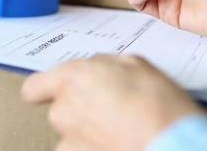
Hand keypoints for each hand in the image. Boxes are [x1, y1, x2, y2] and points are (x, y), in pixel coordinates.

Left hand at [21, 54, 201, 150]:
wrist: (172, 142)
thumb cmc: (157, 104)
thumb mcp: (134, 64)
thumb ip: (104, 64)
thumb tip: (97, 69)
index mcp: (71, 78)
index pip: (34, 86)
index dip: (44, 88)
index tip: (52, 91)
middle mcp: (63, 109)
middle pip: (59, 106)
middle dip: (79, 104)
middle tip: (110, 103)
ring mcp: (69, 139)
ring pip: (70, 130)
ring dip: (86, 127)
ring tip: (118, 124)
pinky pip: (79, 148)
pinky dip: (93, 146)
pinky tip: (116, 139)